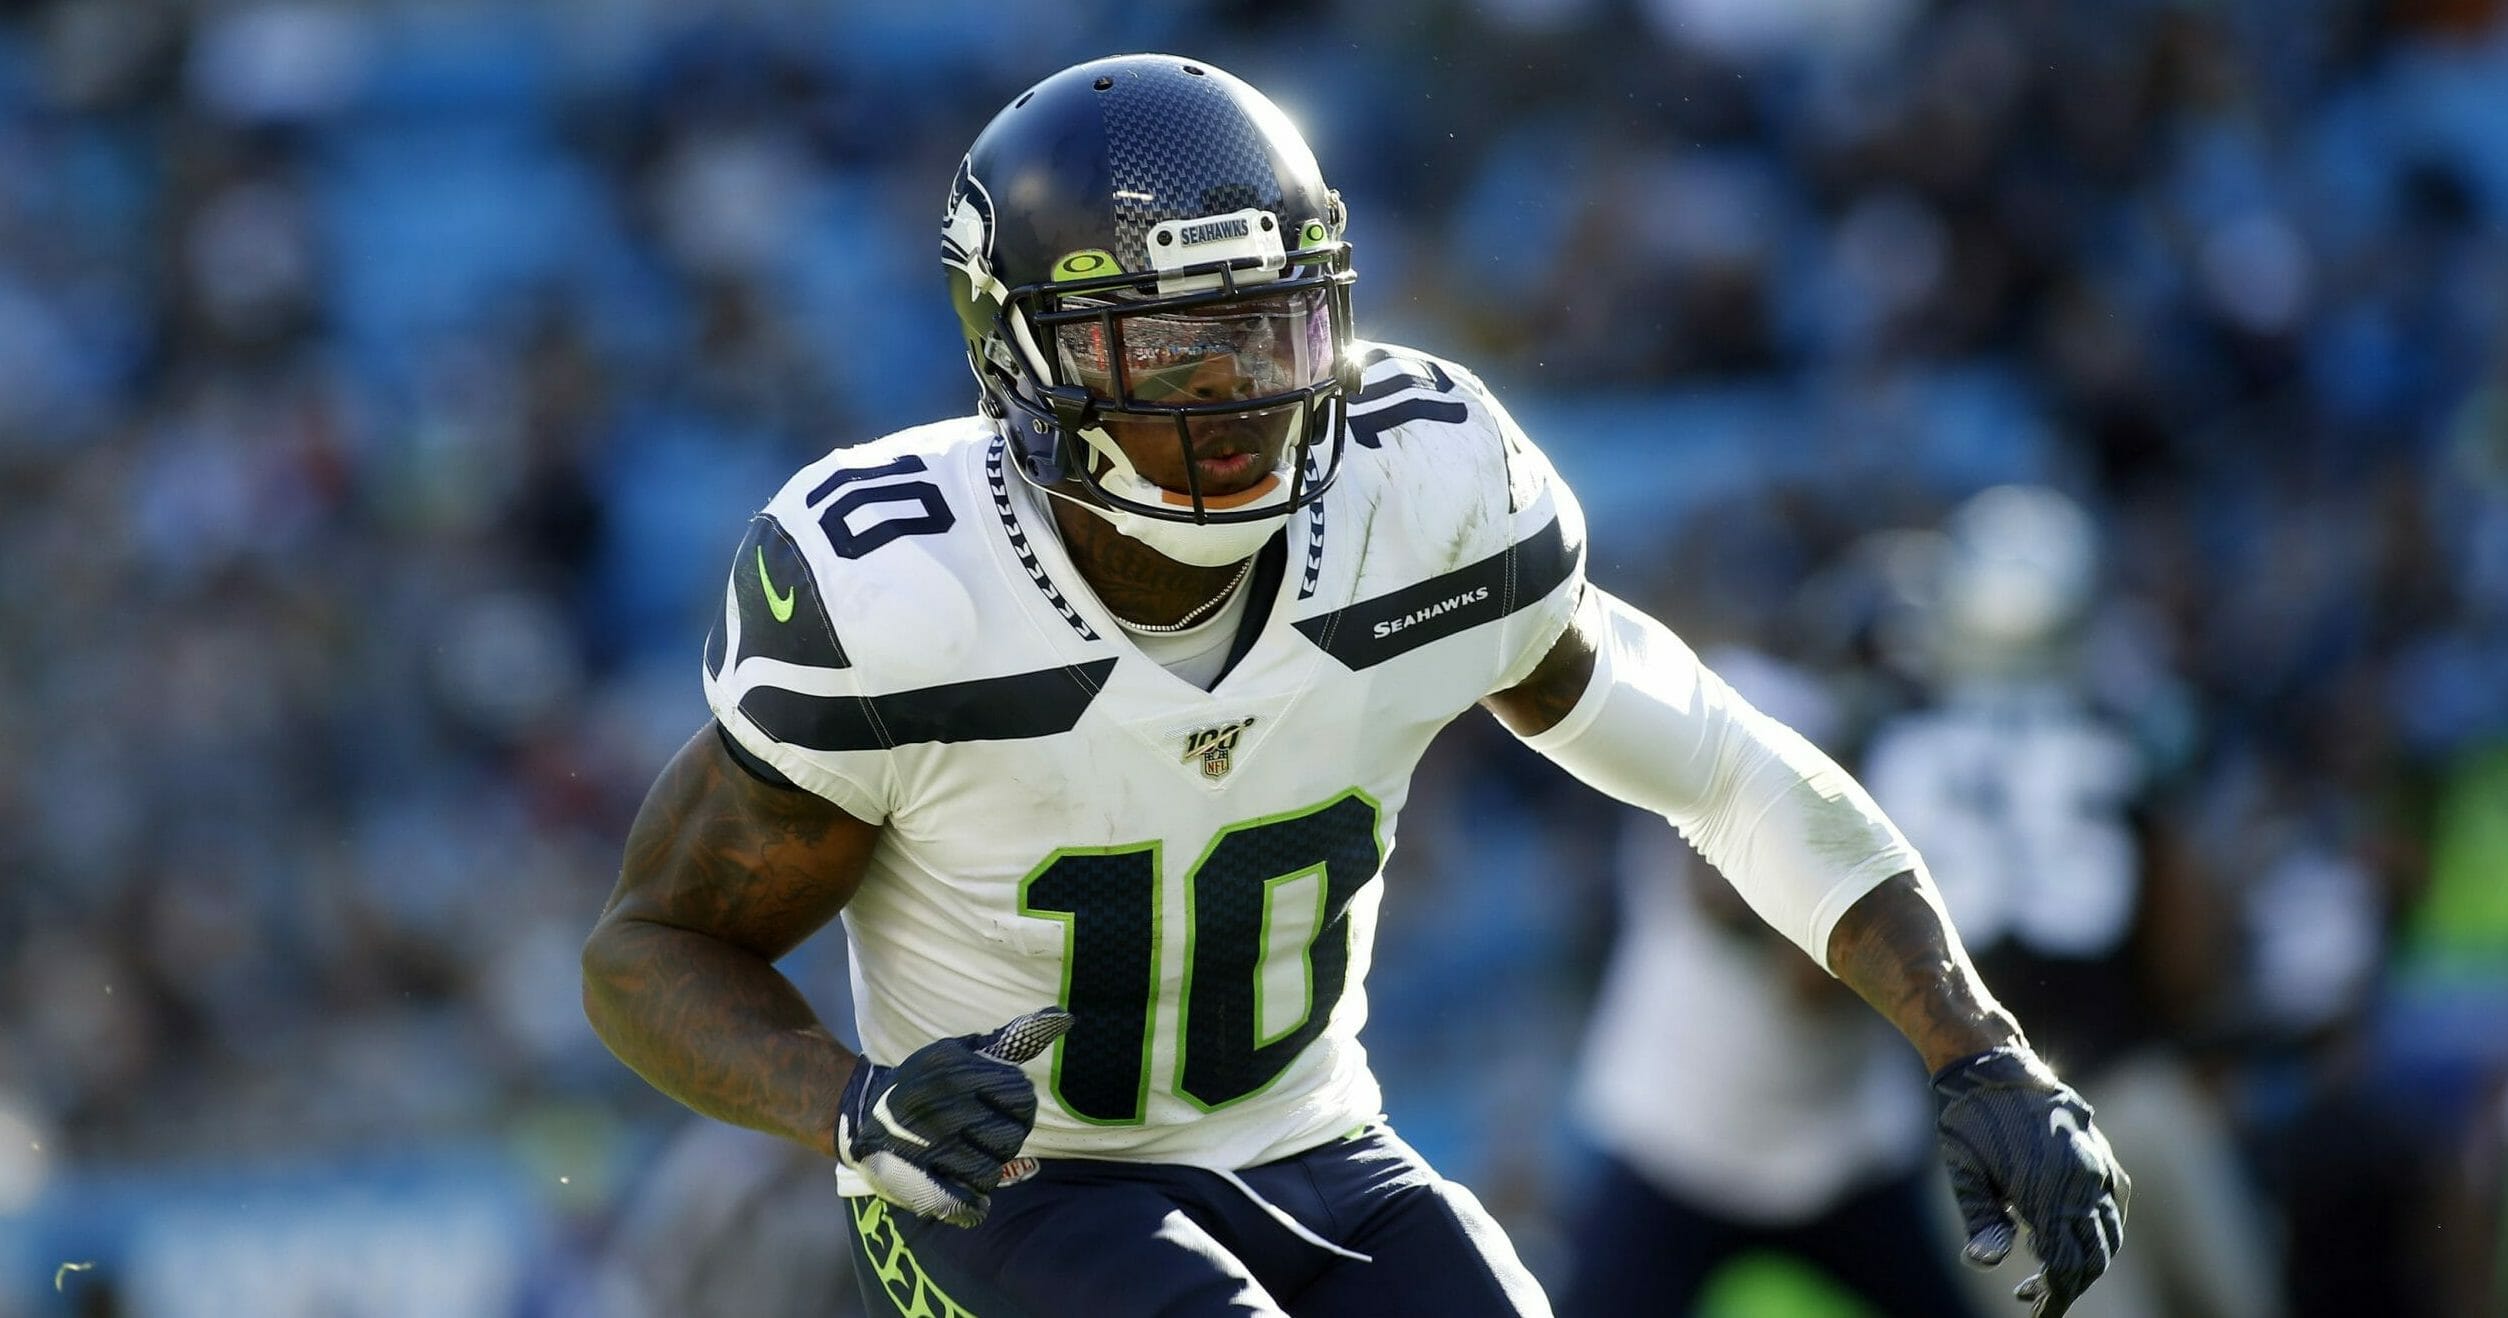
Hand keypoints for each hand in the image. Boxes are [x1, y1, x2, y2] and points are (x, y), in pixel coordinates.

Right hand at [837, 1006, 1072, 1227]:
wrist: (862, 1117)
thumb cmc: (927, 1083)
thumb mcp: (962, 1052)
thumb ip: (1013, 1039)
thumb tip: (1064, 1017)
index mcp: (955, 1071)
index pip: (1022, 1097)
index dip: (1014, 1106)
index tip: (993, 1104)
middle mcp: (942, 1106)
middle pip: (1012, 1138)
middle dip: (1001, 1138)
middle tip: (974, 1132)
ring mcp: (929, 1148)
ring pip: (993, 1172)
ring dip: (982, 1167)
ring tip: (958, 1154)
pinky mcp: (919, 1186)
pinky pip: (971, 1204)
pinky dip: (971, 1202)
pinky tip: (957, 1184)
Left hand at [1932, 1045, 2131, 1316]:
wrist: (1990, 1062)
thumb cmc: (1968, 1118)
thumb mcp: (1964, 1171)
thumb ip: (1981, 1220)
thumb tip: (1983, 1263)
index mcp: (2049, 1188)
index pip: (2064, 1263)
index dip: (2054, 1296)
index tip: (2035, 1313)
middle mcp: (2084, 1178)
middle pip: (2094, 1255)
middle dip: (2069, 1284)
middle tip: (2034, 1298)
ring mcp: (2098, 1164)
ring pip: (2109, 1233)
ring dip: (2086, 1259)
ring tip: (2045, 1271)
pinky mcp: (2101, 1152)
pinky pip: (2114, 1203)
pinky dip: (2099, 1228)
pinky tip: (2070, 1233)